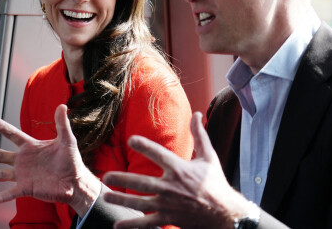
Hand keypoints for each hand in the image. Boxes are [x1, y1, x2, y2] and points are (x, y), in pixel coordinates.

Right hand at [0, 104, 100, 216]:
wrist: (76, 182)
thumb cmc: (72, 161)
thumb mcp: (67, 140)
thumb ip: (62, 124)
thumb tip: (62, 105)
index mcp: (31, 147)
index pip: (13, 134)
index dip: (2, 127)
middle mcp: (24, 160)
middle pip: (1, 155)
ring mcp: (23, 175)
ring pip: (0, 173)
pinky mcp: (26, 188)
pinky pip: (9, 193)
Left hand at [103, 112, 250, 228]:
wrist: (225, 213)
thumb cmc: (215, 183)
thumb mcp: (209, 157)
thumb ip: (200, 135)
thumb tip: (197, 114)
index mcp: (180, 169)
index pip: (159, 155)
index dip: (145, 146)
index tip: (130, 140)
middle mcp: (171, 187)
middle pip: (142, 182)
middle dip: (123, 179)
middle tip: (106, 176)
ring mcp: (168, 205)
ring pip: (140, 203)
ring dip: (122, 199)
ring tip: (106, 195)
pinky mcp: (168, 219)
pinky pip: (147, 223)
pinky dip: (132, 225)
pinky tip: (118, 224)